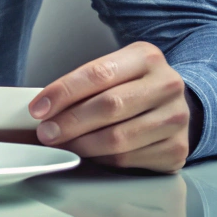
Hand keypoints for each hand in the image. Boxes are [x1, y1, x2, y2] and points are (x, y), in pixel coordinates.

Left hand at [30, 41, 194, 172]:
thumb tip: (43, 109)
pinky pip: (128, 159)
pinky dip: (101, 159)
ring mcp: (176, 119)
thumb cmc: (131, 87)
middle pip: (109, 106)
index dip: (63, 92)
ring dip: (81, 145)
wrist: (173, 105)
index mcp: (146, 57)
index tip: (38, 109)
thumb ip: (84, 84)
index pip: (98, 74)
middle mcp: (168, 85)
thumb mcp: (114, 71)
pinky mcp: (177, 150)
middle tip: (46, 133)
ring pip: (118, 138)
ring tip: (62, 144)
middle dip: (69, 122)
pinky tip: (89, 154)